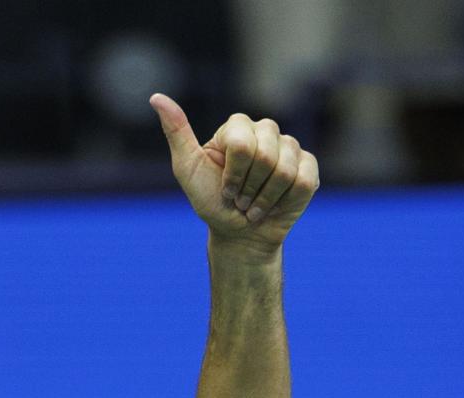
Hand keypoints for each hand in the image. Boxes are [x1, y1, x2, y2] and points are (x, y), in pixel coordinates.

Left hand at [150, 96, 317, 256]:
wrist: (238, 234)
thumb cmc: (211, 201)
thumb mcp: (187, 169)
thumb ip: (176, 132)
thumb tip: (156, 97)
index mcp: (236, 126)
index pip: (242, 144)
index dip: (233, 175)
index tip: (224, 188)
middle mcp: (265, 130)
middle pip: (266, 155)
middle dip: (248, 188)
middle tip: (240, 198)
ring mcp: (289, 146)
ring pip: (285, 170)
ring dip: (265, 199)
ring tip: (254, 204)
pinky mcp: (308, 166)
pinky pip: (304, 180)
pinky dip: (286, 200)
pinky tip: (276, 204)